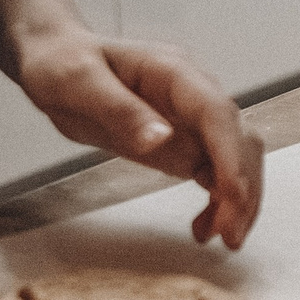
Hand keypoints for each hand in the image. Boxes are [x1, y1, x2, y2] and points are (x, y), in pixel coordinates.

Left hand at [17, 31, 264, 249]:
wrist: (56, 61)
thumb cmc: (64, 64)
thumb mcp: (79, 83)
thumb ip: (120, 110)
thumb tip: (160, 138)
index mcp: (174, 73)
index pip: (217, 113)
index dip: (231, 154)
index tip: (233, 194)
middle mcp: (193, 94)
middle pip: (239, 138)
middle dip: (243, 186)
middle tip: (230, 234)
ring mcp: (191, 119)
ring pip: (237, 158)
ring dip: (238, 199)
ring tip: (222, 238)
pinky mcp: (184, 142)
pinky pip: (215, 172)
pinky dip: (220, 201)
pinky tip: (205, 226)